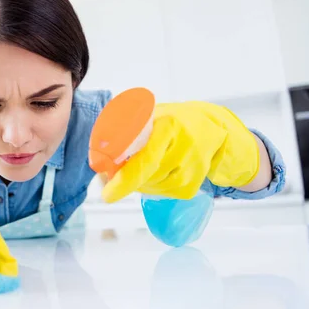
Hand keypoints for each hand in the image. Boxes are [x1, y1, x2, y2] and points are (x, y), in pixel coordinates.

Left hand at [102, 101, 259, 201]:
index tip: (107, 194)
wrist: (209, 130)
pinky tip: (154, 171)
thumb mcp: (147, 114)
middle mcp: (185, 149)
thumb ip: (123, 131)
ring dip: (136, 181)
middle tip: (110, 173)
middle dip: (122, 179)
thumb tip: (98, 162)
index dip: (125, 180)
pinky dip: (149, 186)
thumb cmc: (169, 121)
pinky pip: (158, 194)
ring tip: (141, 163)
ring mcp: (191, 171)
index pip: (147, 160)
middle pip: (144, 178)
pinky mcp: (191, 187)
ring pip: (149, 188)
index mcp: (170, 127)